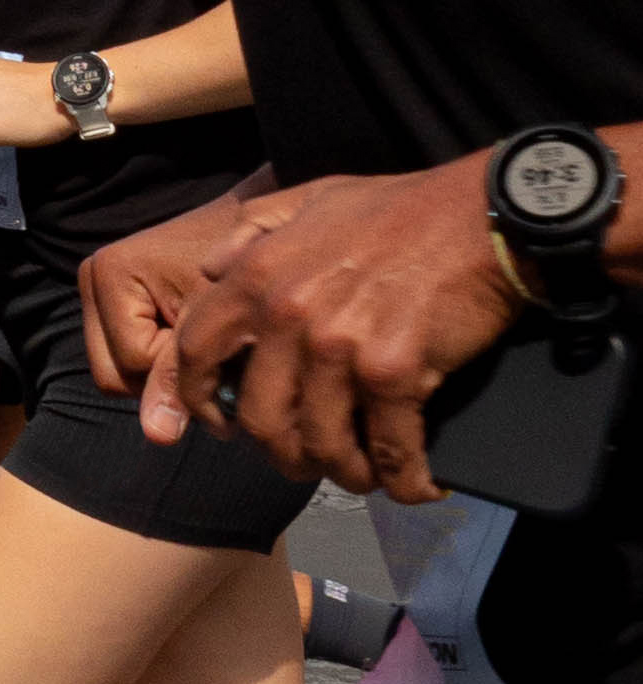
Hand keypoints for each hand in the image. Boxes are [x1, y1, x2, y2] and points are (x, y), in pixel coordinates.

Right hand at [80, 190, 270, 403]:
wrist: (260, 226)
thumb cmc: (245, 265)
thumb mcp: (214, 323)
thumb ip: (180, 376)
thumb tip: (157, 436)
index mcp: (110, 273)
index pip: (133, 364)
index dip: (181, 370)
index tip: (223, 344)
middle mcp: (92, 277)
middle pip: (114, 375)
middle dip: (166, 377)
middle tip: (213, 350)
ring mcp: (99, 289)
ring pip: (119, 373)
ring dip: (165, 372)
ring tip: (205, 343)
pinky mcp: (115, 299)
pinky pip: (127, 356)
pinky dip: (163, 359)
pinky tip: (194, 338)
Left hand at [153, 157, 515, 502]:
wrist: (485, 215)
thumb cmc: (403, 207)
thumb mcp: (312, 197)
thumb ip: (255, 228)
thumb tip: (213, 267)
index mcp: (259, 273)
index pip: (197, 349)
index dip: (199, 395)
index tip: (219, 422)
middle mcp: (287, 313)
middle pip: (259, 415)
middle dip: (281, 452)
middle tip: (304, 461)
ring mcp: (338, 345)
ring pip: (320, 443)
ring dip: (342, 473)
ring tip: (360, 476)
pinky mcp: (394, 371)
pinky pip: (387, 448)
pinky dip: (403, 480)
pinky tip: (415, 486)